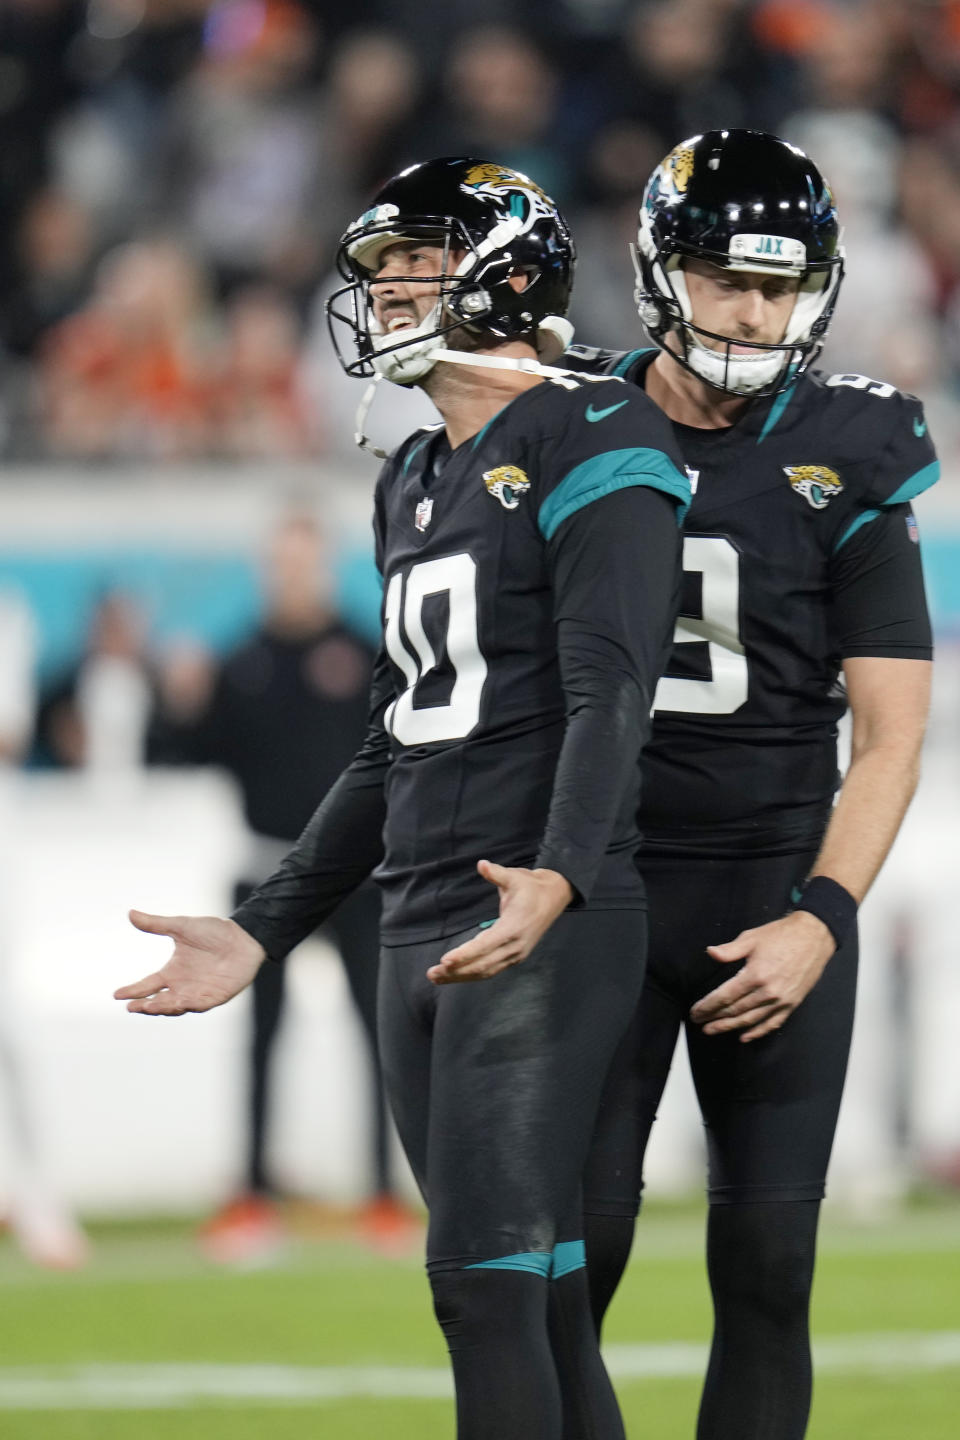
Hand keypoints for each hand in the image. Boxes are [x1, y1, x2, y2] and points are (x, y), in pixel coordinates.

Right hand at [115, 911, 266, 1015]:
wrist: (244, 937)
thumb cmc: (214, 931)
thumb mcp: (181, 926)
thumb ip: (156, 924)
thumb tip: (131, 913)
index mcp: (173, 972)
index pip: (148, 985)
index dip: (133, 991)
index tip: (117, 994)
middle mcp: (182, 985)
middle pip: (158, 1001)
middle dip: (144, 1005)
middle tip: (131, 1006)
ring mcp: (197, 993)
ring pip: (174, 1006)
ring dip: (161, 1008)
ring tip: (147, 1006)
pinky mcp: (214, 997)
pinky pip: (197, 1005)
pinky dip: (186, 1005)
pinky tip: (176, 1003)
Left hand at [427, 861, 572, 984]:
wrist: (554, 897)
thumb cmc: (531, 886)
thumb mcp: (514, 877)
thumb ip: (496, 873)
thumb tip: (481, 864)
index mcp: (513, 927)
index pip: (485, 945)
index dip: (465, 954)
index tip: (446, 961)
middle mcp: (515, 946)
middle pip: (482, 965)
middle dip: (457, 971)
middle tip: (432, 973)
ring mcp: (515, 955)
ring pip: (485, 971)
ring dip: (461, 976)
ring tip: (438, 978)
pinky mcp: (514, 957)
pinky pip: (491, 970)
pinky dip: (472, 975)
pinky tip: (456, 975)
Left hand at [689, 910, 834, 1042]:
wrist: (814, 937)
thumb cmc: (782, 935)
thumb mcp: (751, 938)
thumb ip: (729, 950)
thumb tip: (710, 953)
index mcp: (755, 975)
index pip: (725, 996)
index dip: (708, 1006)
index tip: (695, 1012)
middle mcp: (768, 992)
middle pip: (736, 1011)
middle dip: (715, 1018)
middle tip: (699, 1023)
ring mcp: (781, 1000)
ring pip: (751, 1020)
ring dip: (730, 1027)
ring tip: (713, 1030)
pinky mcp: (792, 1003)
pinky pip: (773, 1023)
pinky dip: (758, 1032)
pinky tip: (745, 1037)